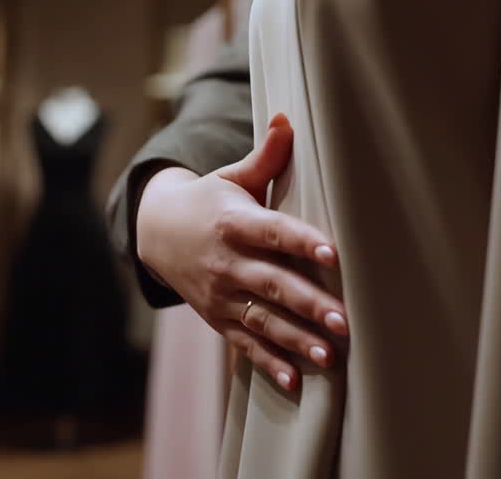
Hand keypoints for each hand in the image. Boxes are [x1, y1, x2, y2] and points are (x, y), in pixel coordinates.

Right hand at [136, 113, 347, 391]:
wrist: (157, 232)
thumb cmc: (210, 200)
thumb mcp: (233, 176)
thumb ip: (266, 156)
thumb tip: (288, 118)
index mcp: (234, 223)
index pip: (273, 232)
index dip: (301, 242)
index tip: (332, 253)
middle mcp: (227, 262)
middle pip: (273, 284)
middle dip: (309, 303)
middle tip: (344, 320)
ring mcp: (221, 295)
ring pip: (263, 320)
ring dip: (296, 339)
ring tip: (329, 356)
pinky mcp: (219, 318)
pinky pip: (246, 344)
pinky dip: (269, 364)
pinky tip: (295, 382)